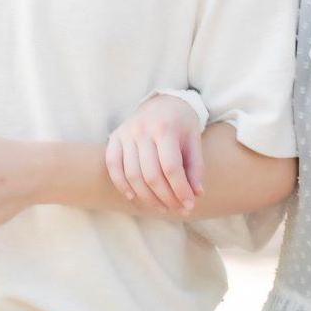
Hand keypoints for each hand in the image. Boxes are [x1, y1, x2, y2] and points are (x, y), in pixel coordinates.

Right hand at [105, 94, 205, 213]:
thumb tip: (197, 193)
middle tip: (177, 209)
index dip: (180, 190)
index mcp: (165, 128)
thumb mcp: (194, 140)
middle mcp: (142, 130)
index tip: (190, 205)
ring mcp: (126, 133)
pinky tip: (132, 197)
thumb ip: (196, 166)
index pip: (171, 167)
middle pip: (151, 174)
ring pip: (132, 174)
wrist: (163, 101)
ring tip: (160, 207)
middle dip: (166, 197)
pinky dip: (121, 184)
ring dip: (146, 197)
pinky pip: (113, 165)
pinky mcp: (114, 137)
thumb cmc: (182, 124)